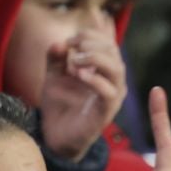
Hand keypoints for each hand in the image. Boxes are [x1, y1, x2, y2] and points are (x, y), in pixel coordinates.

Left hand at [38, 30, 126, 161]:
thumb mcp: (53, 75)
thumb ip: (56, 57)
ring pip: (116, 69)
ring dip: (95, 58)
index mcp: (103, 70)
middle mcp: (112, 82)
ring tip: (75, 60)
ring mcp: (112, 97)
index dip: (92, 34)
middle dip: (93, 43)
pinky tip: (78, 74)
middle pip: (114, 52)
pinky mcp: (106, 112)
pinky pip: (109, 92)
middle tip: (72, 45)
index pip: (108, 43)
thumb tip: (59, 42)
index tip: (70, 39)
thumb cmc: (60, 105)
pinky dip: (94, 79)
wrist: (56, 136)